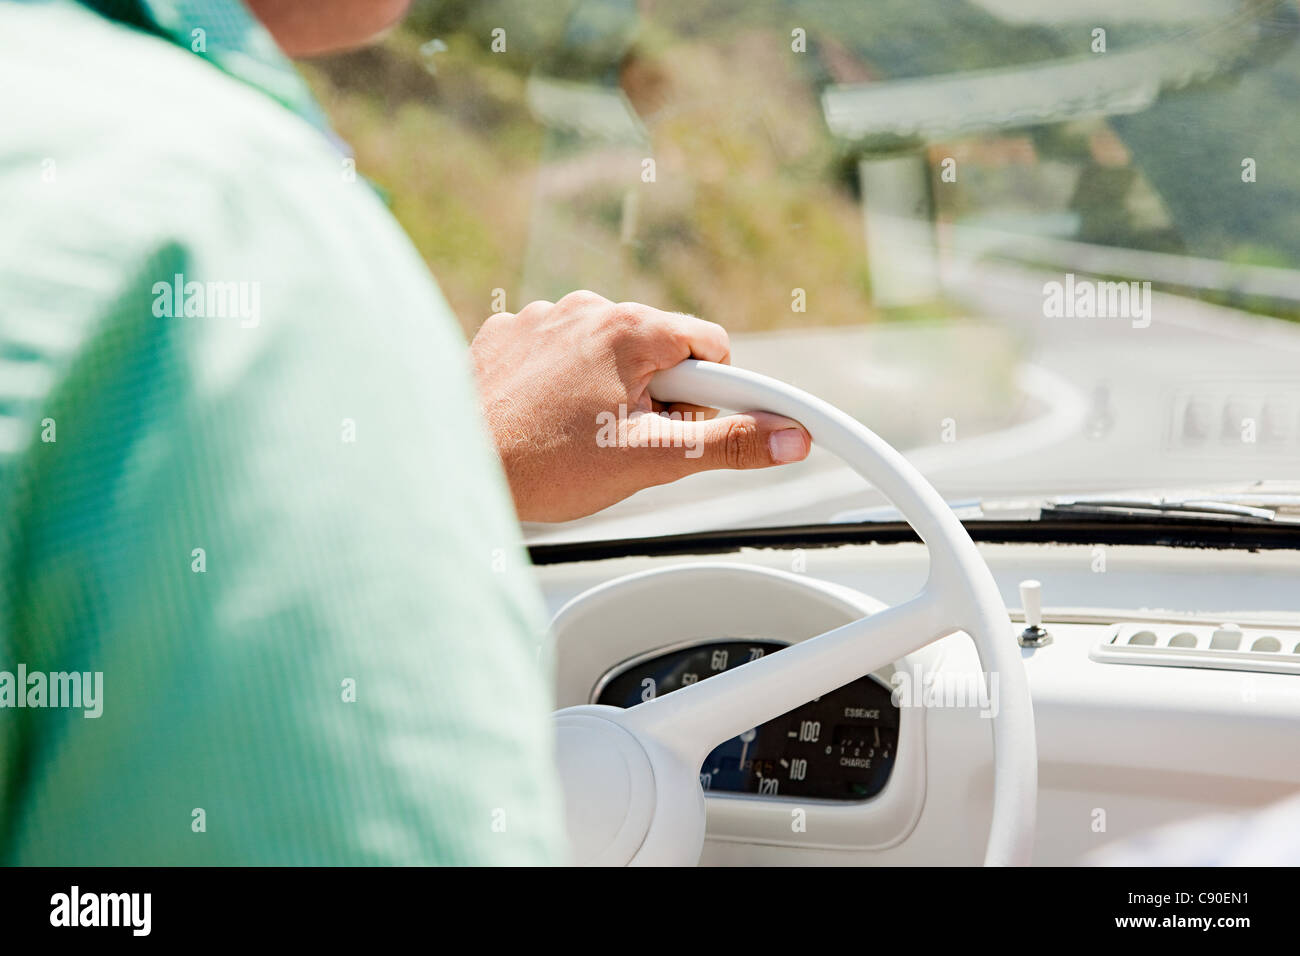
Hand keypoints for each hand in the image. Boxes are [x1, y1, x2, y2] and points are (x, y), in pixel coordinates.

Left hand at [470, 290, 811, 521]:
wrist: (448, 466)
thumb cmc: (543, 466)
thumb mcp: (650, 460)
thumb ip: (727, 444)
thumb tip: (788, 437)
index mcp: (630, 329)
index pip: (711, 344)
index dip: (711, 393)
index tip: (690, 424)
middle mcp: (586, 308)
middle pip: (658, 348)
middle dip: (657, 394)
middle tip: (625, 441)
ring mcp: (540, 317)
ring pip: (605, 351)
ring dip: (608, 388)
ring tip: (576, 436)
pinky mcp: (504, 333)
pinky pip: (555, 350)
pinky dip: (559, 381)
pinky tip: (540, 419)